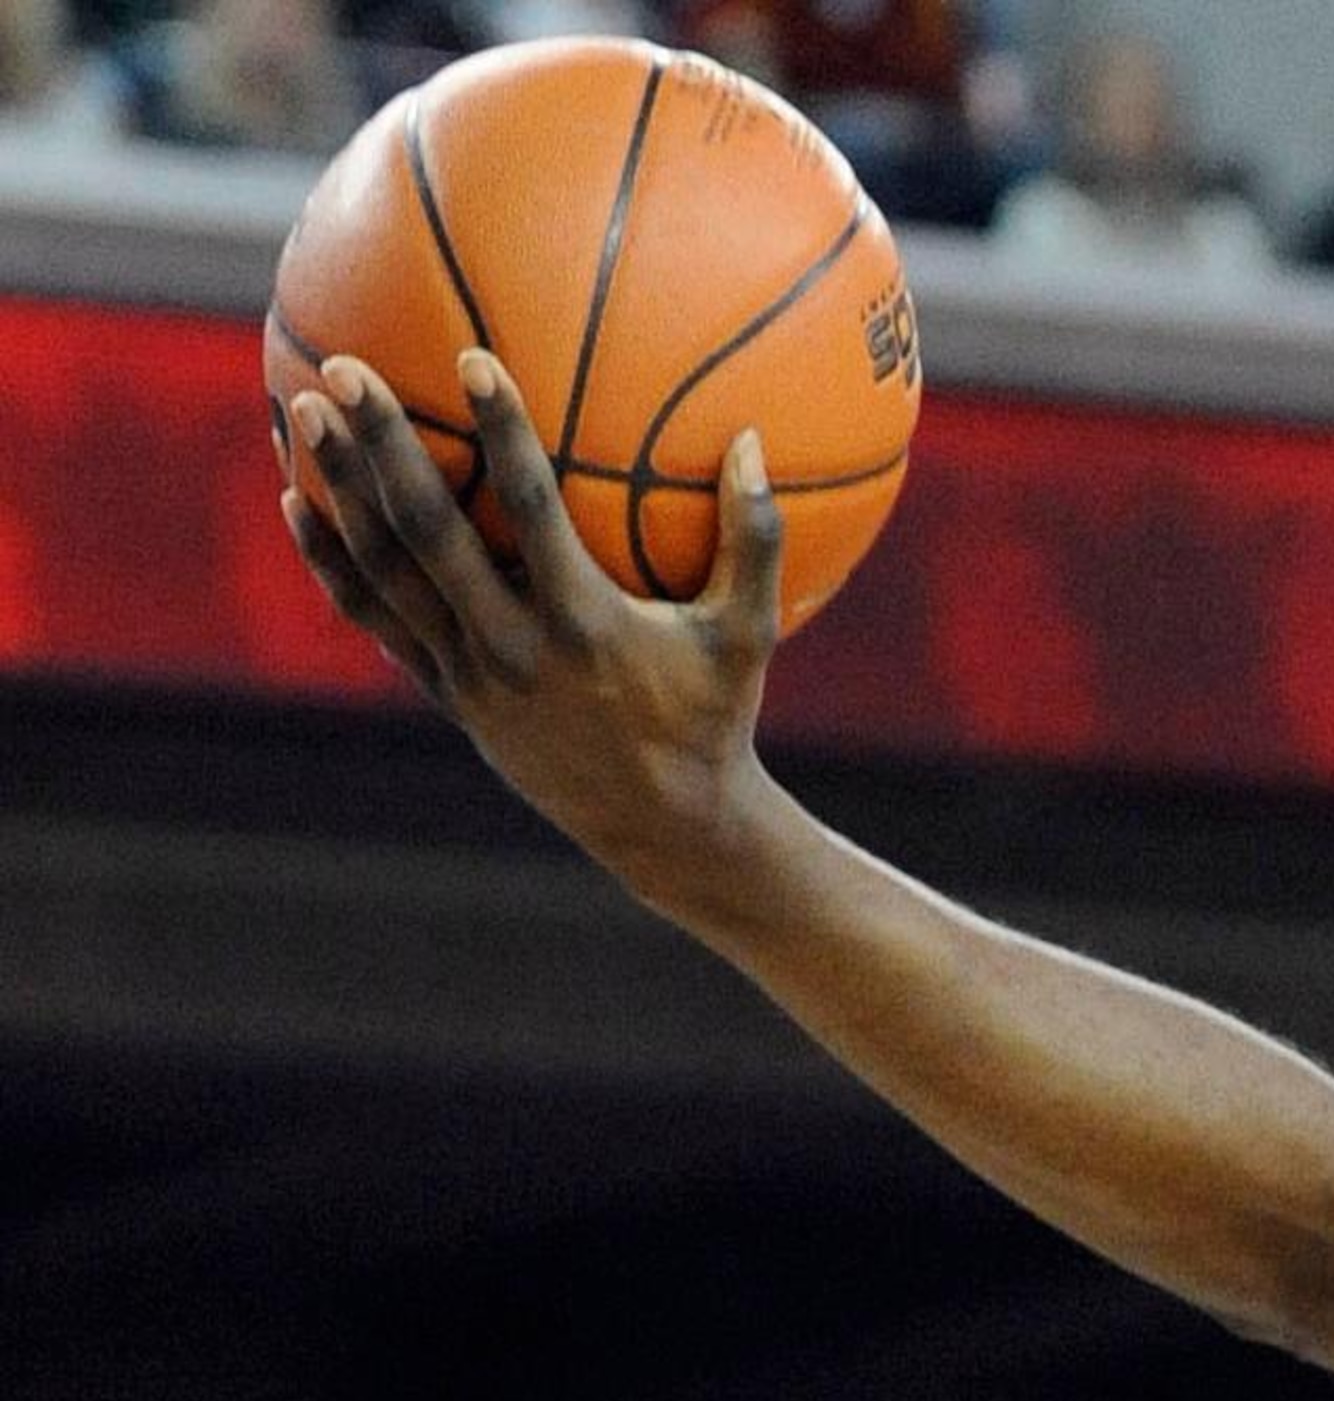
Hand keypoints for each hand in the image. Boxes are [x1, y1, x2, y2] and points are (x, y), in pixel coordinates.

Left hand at [281, 348, 787, 907]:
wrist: (661, 825)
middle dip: (382, 446)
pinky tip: (299, 503)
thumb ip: (753, 539)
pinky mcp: (445, 693)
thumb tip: (749, 440)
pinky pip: (373, 619)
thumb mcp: (747, 635)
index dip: (500, 433)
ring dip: (340, 489)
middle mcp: (512, 646)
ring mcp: (468, 673)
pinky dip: (332, 561)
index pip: (531, 509)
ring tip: (307, 412)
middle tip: (347, 370)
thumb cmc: (713, 718)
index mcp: (584, 622)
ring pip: (385, 570)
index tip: (471, 361)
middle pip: (428, 532)